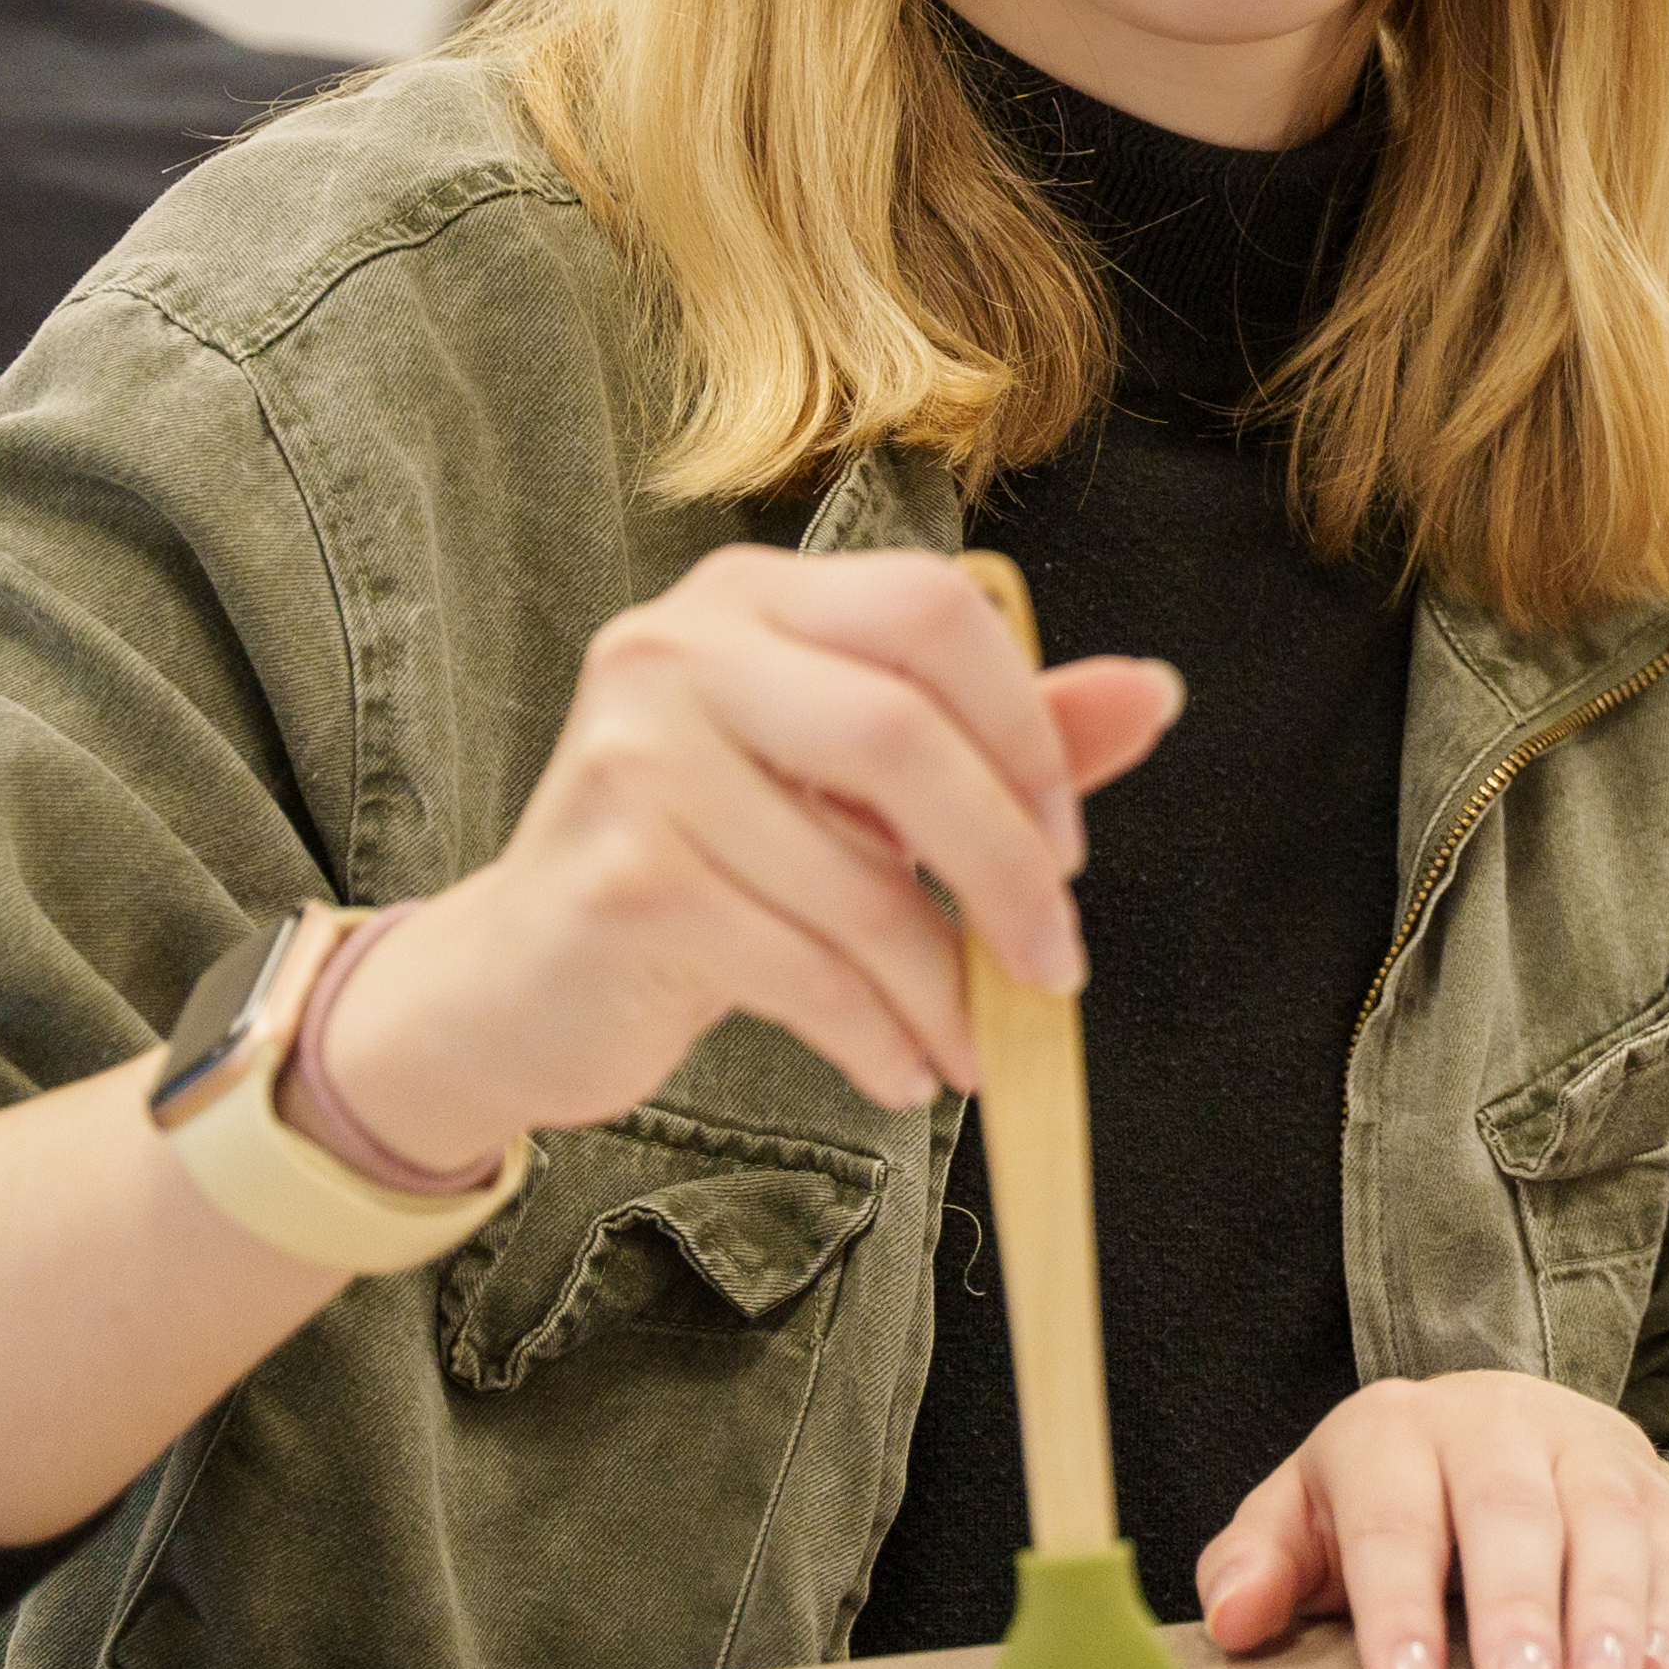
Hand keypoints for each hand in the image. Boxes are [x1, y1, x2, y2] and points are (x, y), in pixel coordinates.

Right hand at [313, 547, 1183, 1171]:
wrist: (512, 986)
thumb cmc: (704, 870)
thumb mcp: (851, 791)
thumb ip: (996, 737)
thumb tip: (1156, 694)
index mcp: (749, 597)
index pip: (930, 609)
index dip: (1026, 727)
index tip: (1069, 842)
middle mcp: (675, 649)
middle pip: (903, 731)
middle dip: (1009, 867)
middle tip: (1054, 964)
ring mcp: (634, 759)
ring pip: (858, 877)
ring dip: (945, 988)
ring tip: (972, 1045)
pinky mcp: (620, 880)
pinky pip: (803, 967)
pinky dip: (878, 1035)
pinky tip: (899, 1070)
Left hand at [1197, 1370, 1668, 1668]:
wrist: (1494, 1432)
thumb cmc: (1384, 1502)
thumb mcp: (1303, 1520)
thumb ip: (1255, 1564)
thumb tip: (1235, 1619)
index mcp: (1387, 1432)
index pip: (1392, 1518)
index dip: (1399, 1606)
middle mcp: (1489, 1421)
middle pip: (1507, 1510)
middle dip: (1516, 1608)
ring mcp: (1577, 1442)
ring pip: (1601, 1515)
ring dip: (1607, 1609)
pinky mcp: (1645, 1474)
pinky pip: (1668, 1530)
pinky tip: (1661, 1668)